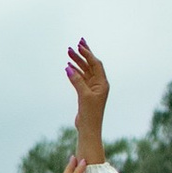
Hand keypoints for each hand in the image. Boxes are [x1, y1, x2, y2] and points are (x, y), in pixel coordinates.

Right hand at [65, 37, 108, 159]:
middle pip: (90, 65)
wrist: (89, 128)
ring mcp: (92, 88)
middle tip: (75, 44)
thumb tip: (68, 68)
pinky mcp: (85, 93)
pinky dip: (75, 72)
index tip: (79, 46)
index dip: (88, 54)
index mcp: (102, 83)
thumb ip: (77, 81)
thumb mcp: (84, 95)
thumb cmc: (90, 114)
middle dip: (83, 54)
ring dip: (77, 62)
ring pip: (84, 71)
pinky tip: (68, 66)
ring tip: (68, 53)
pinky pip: (80, 78)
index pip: (95, 64)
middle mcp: (99, 84)